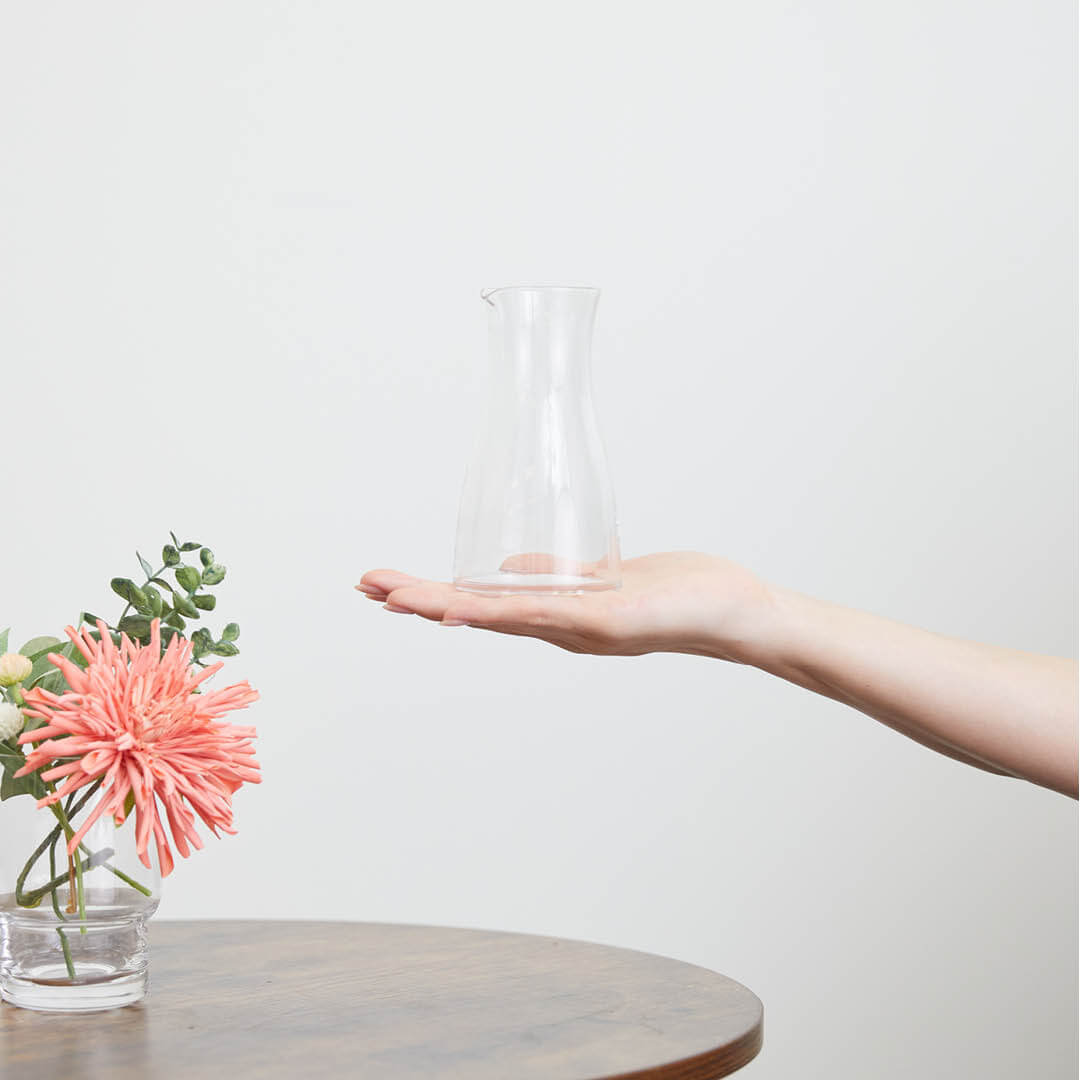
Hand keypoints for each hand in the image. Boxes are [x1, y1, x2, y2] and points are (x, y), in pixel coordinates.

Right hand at [357, 552, 772, 658]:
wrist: (736, 613)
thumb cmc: (677, 593)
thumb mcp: (603, 577)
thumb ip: (554, 574)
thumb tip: (504, 567)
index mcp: (555, 615)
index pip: (480, 605)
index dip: (431, 596)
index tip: (383, 584)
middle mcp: (559, 628)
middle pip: (475, 614)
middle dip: (418, 601)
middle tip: (364, 586)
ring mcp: (578, 627)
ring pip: (497, 616)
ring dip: (442, 606)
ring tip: (392, 596)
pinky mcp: (604, 620)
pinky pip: (542, 614)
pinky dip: (497, 612)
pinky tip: (463, 606)